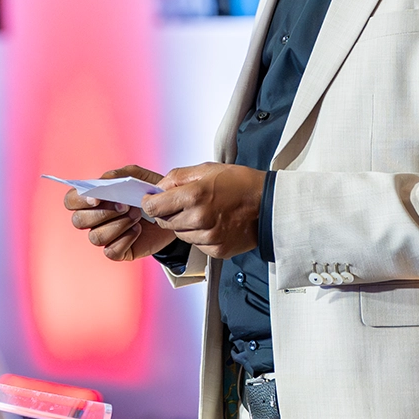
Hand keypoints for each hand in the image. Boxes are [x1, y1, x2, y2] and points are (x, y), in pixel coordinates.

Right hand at [64, 165, 175, 261]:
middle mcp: (93, 219)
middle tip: (125, 205)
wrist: (171, 211)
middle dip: (102, 213)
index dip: (79, 200)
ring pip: (95, 237)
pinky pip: (111, 251)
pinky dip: (125, 239)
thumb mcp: (138, 176)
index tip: (97, 198)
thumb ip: (119, 175)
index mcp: (92, 198)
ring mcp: (105, 236)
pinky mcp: (118, 251)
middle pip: (79, 220)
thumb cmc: (149, 192)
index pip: (71, 201)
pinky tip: (138, 229)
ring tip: (136, 215)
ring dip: (117, 225)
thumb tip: (104, 181)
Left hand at [143, 163, 264, 259]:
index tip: (152, 200)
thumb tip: (158, 187)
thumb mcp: (206, 169)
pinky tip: (213, 223)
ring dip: (184, 225)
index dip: (150, 203)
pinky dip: (199, 235)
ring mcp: (208, 237)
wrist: (269, 204)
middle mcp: (199, 218)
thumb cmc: (241, 184)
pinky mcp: (216, 250)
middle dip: (168, 213)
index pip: (153, 207)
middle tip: (184, 203)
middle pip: (164, 223)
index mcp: (194, 195)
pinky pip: (196, 245)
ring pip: (180, 235)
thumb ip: (177, 177)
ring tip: (203, 212)